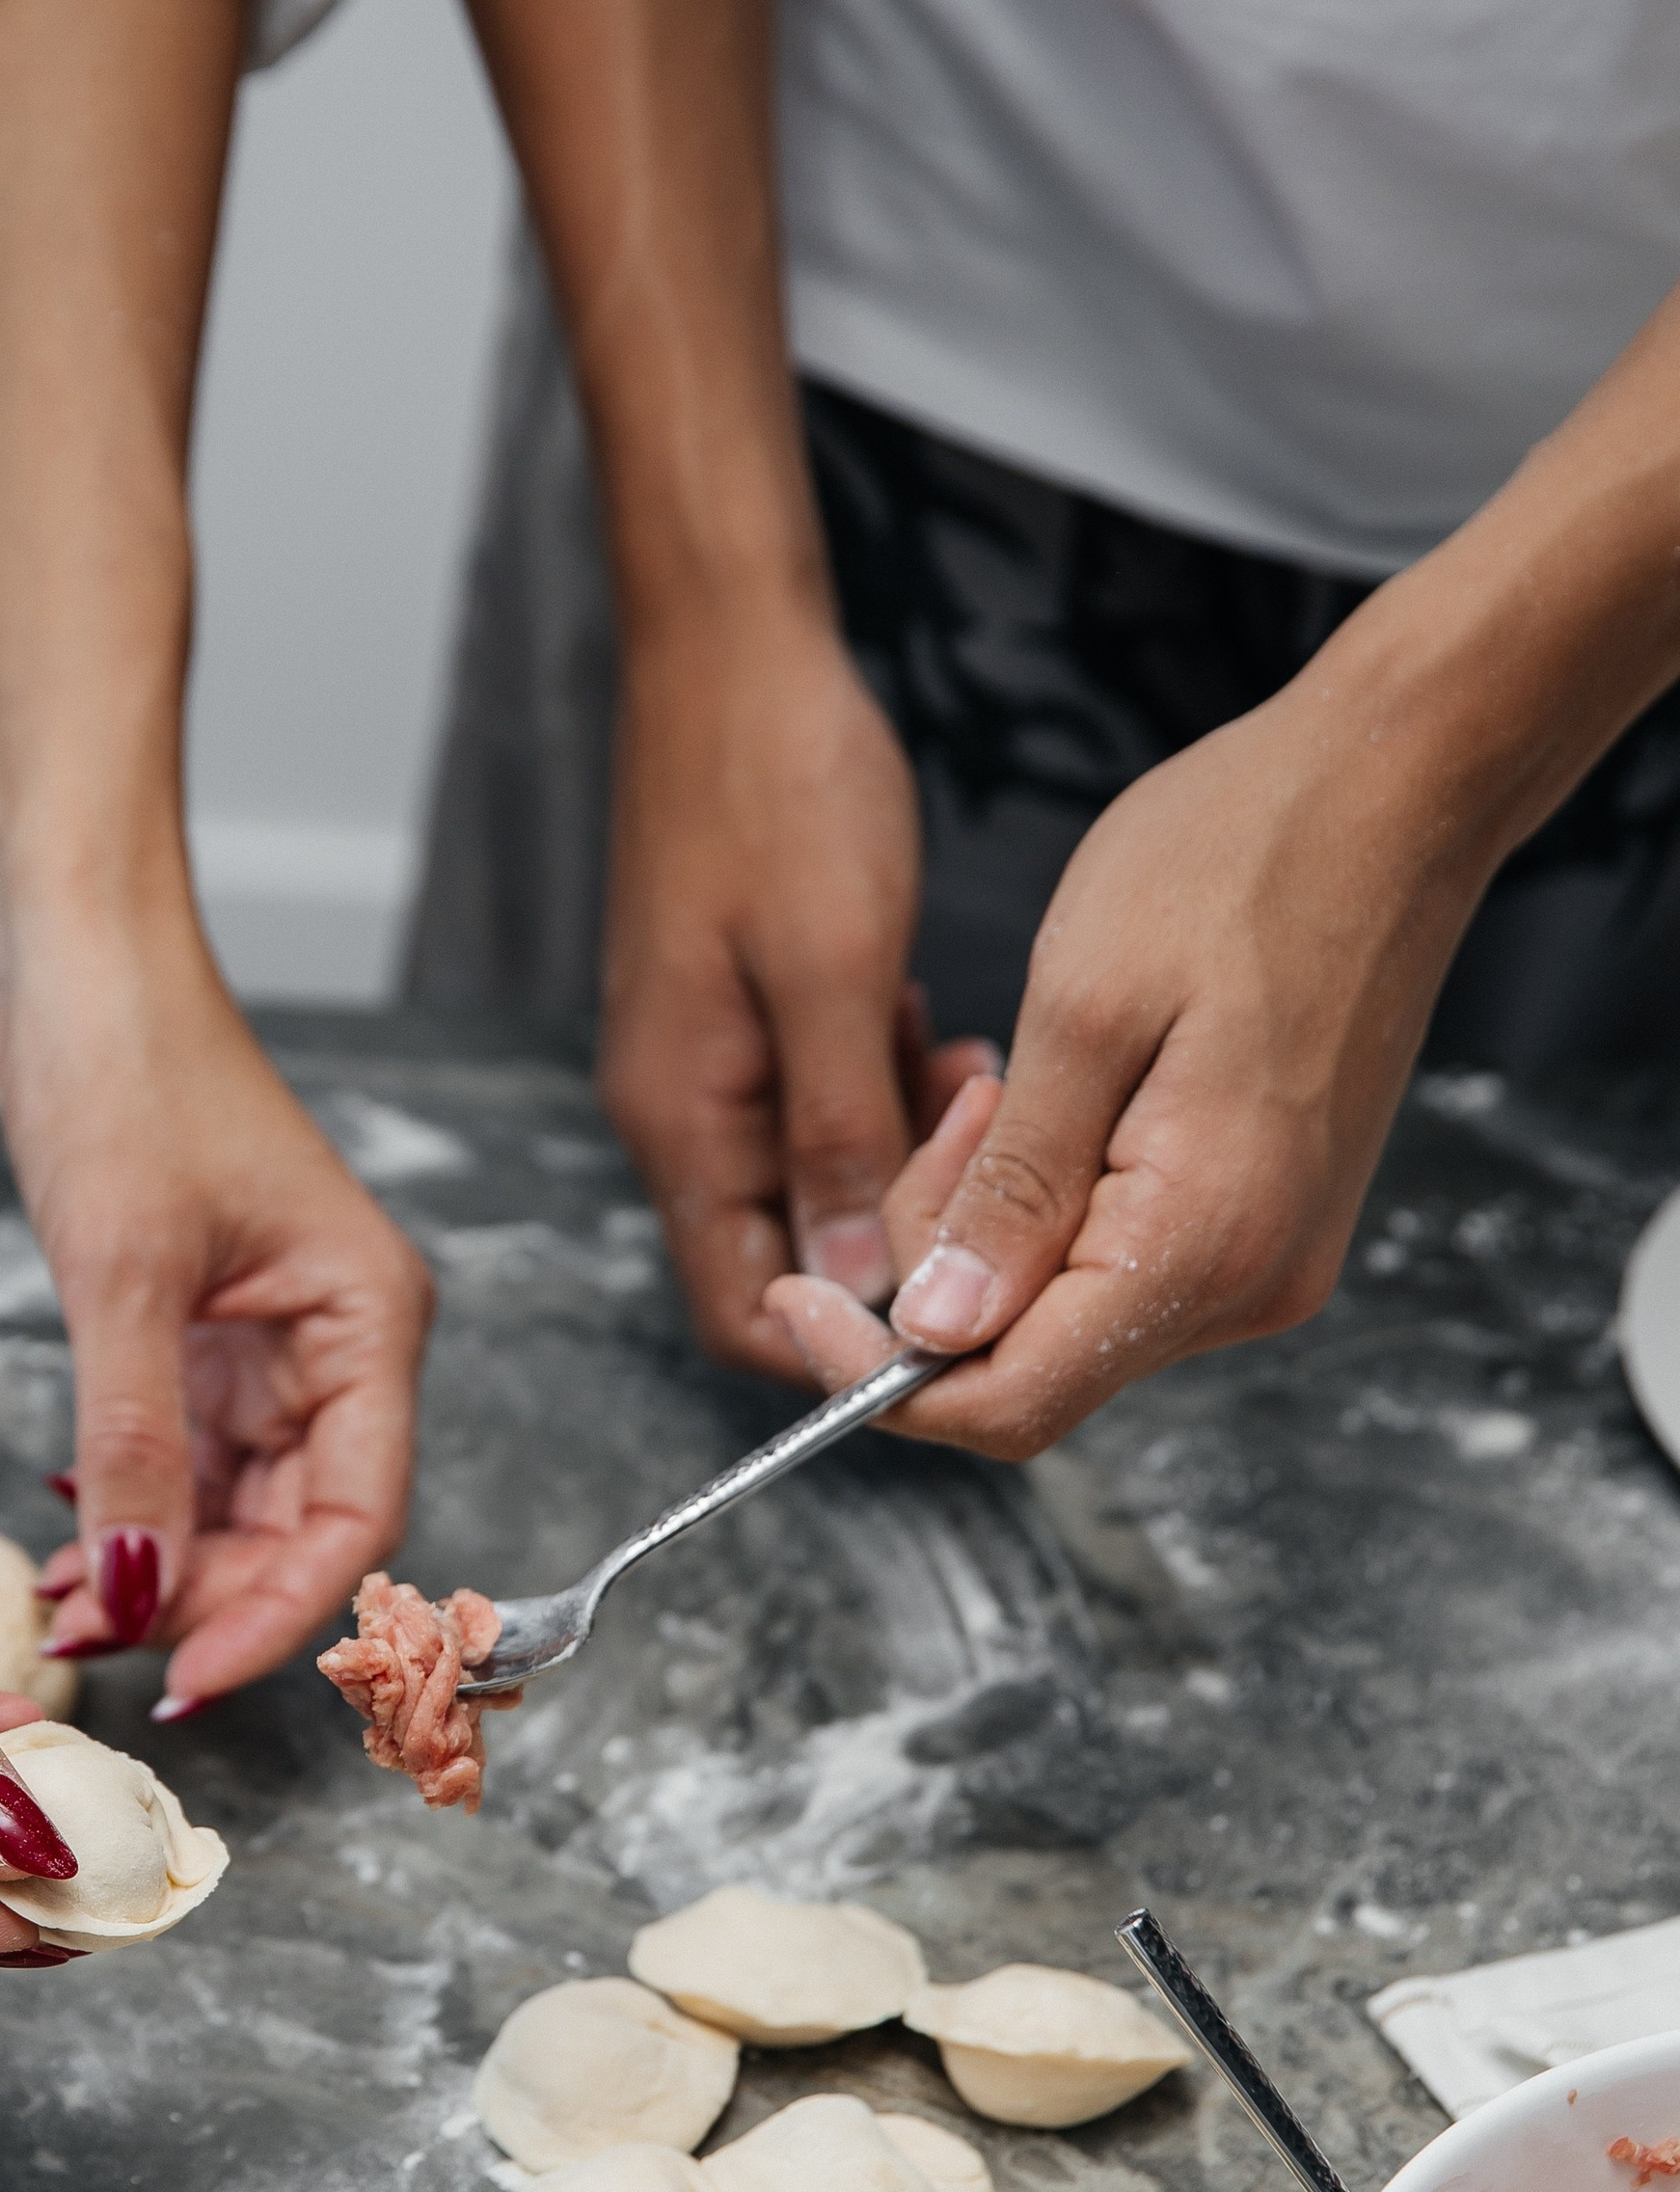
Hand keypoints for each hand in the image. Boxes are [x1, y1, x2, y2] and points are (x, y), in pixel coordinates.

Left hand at [0, 916, 432, 1708]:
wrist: (77, 956)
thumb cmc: (127, 1069)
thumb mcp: (122, 1273)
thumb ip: (134, 1444)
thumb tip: (133, 1589)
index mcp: (366, 1317)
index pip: (357, 1515)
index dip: (283, 1613)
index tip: (194, 1680)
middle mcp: (339, 1338)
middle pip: (301, 1525)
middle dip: (208, 1598)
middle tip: (104, 1649)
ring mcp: (271, 1338)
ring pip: (239, 1504)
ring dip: (163, 1565)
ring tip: (69, 1610)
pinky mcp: (204, 1329)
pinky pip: (186, 1457)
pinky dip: (133, 1509)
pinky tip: (70, 1541)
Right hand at [597, 594, 998, 1374]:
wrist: (728, 652)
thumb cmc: (775, 788)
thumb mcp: (832, 971)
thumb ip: (841, 1135)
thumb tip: (868, 1280)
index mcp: (681, 1116)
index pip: (744, 1309)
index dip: (848, 1338)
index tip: (954, 1297)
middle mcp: (681, 1105)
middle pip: (786, 1251)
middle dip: (897, 1232)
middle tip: (990, 1157)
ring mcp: (709, 1055)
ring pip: (814, 1175)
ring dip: (904, 1155)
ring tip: (980, 1080)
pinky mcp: (741, 1008)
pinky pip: (819, 1099)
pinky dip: (889, 1090)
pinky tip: (944, 1032)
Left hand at [763, 647, 1502, 1458]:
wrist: (1399, 788)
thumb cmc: (1243, 860)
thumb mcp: (1084, 1014)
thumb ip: (1007, 1195)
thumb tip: (932, 1333)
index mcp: (1201, 1244)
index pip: (1009, 1404)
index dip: (878, 1378)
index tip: (792, 1294)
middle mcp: (1251, 1282)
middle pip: (1031, 1367)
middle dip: (936, 1268)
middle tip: (947, 1102)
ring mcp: (1269, 1256)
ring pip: (1069, 1315)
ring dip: (994, 1226)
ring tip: (1001, 1081)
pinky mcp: (1267, 1216)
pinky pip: (1123, 1261)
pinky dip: (1053, 1204)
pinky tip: (1053, 1100)